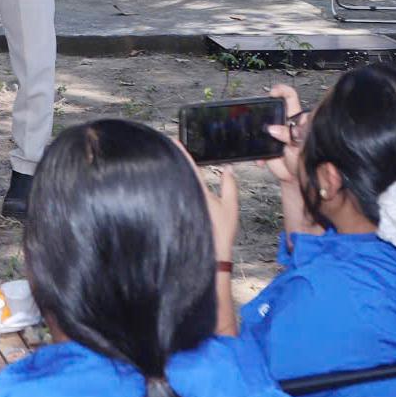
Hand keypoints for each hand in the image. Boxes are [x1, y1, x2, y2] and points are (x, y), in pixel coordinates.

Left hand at [177, 140, 239, 261]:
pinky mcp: (172, 211)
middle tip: (167, 148)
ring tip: (165, 161)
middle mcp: (185, 194)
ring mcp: (177, 203)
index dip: (181, 152)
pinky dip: (167, 186)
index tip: (173, 141)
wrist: (209, 255)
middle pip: (176, 173)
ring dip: (168, 173)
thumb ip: (229, 186)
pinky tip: (166, 181)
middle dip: (172, 160)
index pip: (188, 166)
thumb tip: (229, 169)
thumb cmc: (219, 233)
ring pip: (171, 183)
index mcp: (198, 190)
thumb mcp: (230, 207)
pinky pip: (169, 194)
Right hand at [262, 83, 305, 187]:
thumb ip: (290, 136)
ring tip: (264, 144)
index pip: (289, 97)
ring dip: (257, 132)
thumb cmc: (305, 161)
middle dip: (263, 113)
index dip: (281, 91)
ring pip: (260, 124)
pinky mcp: (264, 144)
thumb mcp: (302, 146)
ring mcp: (273, 133)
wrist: (296, 178)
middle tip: (262, 121)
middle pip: (271, 108)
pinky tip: (262, 158)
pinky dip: (255, 150)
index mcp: (296, 119)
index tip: (272, 93)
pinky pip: (255, 142)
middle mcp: (283, 123)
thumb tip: (274, 129)